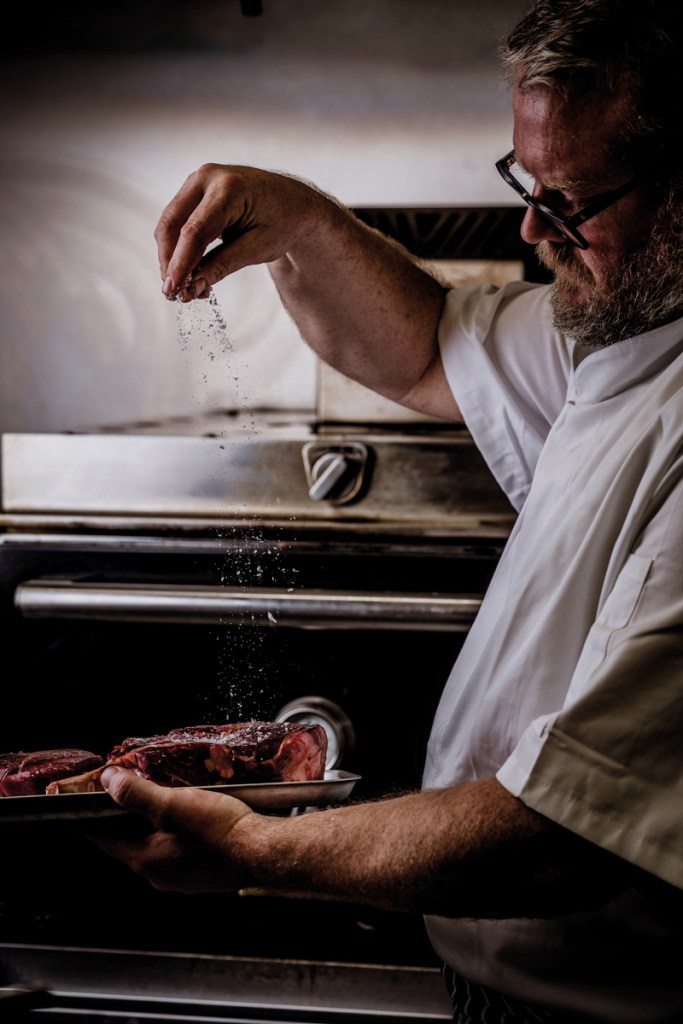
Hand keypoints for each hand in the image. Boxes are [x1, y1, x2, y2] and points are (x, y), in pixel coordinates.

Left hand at [85, 767, 256, 892]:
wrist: (263, 852)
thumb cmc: (221, 829)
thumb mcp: (174, 804)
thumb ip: (137, 794)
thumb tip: (108, 781)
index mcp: (145, 858)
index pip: (102, 836)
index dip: (89, 815)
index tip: (79, 800)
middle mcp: (158, 873)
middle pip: (126, 840)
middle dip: (121, 815)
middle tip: (121, 789)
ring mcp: (180, 876)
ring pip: (152, 844)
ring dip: (148, 822)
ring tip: (155, 797)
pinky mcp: (200, 873)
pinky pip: (174, 849)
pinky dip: (170, 831)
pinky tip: (186, 816)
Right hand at [154, 163, 326, 301]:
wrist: (294, 203)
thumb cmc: (283, 222)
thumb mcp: (258, 248)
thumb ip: (224, 265)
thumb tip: (193, 288)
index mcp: (229, 188)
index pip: (193, 231)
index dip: (179, 263)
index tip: (173, 289)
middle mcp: (208, 178)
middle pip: (172, 223)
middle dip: (168, 260)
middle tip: (171, 292)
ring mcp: (199, 181)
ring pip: (170, 222)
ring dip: (171, 255)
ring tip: (181, 285)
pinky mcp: (195, 190)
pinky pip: (178, 219)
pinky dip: (178, 245)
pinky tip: (187, 270)